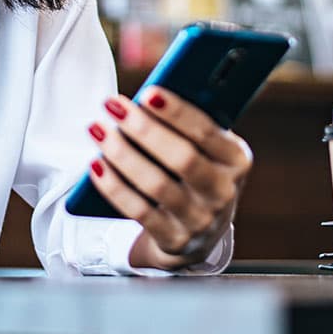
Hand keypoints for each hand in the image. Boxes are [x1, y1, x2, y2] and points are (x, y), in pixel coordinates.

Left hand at [86, 88, 251, 270]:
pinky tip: (96, 164)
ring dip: (122, 154)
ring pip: (157, 185)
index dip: (177, 112)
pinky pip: (139, 211)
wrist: (200, 232)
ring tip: (98, 129)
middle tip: (112, 104)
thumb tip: (147, 98)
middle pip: (182, 158)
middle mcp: (223, 191)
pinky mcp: (175, 240)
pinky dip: (115, 186)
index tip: (148, 93)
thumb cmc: (196, 171)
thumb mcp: (205, 148)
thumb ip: (187, 124)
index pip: (206, 132)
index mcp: (236, 159)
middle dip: (144, 129)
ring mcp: (201, 219)